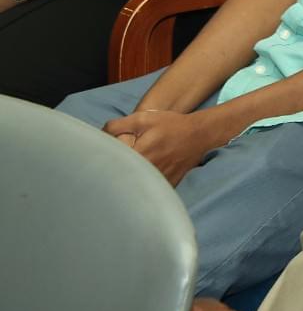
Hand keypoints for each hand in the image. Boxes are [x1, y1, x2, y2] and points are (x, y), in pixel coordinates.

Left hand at [103, 108, 230, 185]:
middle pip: (122, 182)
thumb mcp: (142, 118)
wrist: (199, 134)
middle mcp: (149, 171)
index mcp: (139, 155)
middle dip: (113, 180)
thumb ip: (117, 126)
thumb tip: (98, 135)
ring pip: (137, 189)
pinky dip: (144, 189)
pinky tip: (139, 184)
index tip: (95, 169)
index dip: (102, 170)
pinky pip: (151, 191)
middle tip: (104, 178)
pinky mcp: (168, 185)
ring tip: (120, 183)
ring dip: (128, 187)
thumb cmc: (170, 125)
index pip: (112, 168)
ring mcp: (160, 180)